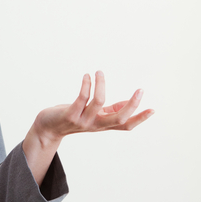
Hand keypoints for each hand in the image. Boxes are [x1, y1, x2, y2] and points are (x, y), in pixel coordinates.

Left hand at [31, 71, 152, 145]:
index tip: (153, 109)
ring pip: (99, 102)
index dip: (139, 118)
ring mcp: (83, 121)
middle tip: (141, 90)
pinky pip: (81, 98)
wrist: (47, 129)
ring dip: (101, 84)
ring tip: (99, 72)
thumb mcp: (94, 115)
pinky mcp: (70, 115)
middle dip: (132, 105)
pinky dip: (86, 85)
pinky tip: (87, 76)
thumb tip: (128, 102)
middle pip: (119, 118)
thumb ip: (110, 110)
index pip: (125, 125)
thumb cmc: (73, 117)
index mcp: (103, 124)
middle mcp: (95, 125)